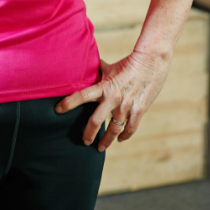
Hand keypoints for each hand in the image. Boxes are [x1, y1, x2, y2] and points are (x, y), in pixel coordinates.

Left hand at [55, 50, 170, 151]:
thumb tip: (86, 68)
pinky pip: (131, 128)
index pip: (81, 96)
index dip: (68, 103)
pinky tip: (120, 140)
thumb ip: (98, 71)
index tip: (58, 110)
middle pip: (96, 120)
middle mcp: (114, 98)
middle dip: (88, 133)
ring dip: (106, 140)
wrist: (151, 62)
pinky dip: (125, 136)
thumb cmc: (129, 63)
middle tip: (84, 141)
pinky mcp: (139, 110)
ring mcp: (127, 106)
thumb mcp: (110, 67)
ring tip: (100, 147)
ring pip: (114, 129)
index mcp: (104, 87)